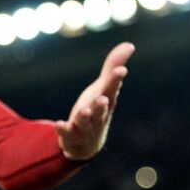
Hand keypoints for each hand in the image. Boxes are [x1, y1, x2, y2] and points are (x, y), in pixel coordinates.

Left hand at [55, 42, 133, 160]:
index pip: (112, 90)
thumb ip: (112, 68)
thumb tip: (129, 45)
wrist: (86, 144)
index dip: (115, 80)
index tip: (121, 70)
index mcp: (106, 102)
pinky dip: (64, 129)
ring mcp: (85, 128)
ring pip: (86, 123)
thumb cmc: (96, 110)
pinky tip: (59, 124)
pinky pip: (67, 134)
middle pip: (101, 109)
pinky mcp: (71, 136)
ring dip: (85, 117)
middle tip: (103, 98)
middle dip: (102, 104)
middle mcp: (98, 116)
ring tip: (84, 111)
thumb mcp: (103, 88)